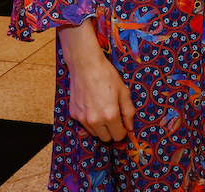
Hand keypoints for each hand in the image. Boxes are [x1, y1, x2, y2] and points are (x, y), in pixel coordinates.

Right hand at [59, 22, 135, 141]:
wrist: (85, 65)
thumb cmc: (107, 76)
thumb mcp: (123, 92)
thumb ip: (128, 112)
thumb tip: (130, 127)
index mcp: (110, 115)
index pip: (118, 136)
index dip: (123, 131)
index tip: (124, 125)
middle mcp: (95, 121)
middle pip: (106, 138)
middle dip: (112, 131)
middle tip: (115, 119)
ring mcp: (82, 118)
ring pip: (94, 133)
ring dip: (100, 128)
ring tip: (103, 111)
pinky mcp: (73, 114)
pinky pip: (84, 125)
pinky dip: (90, 121)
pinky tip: (92, 106)